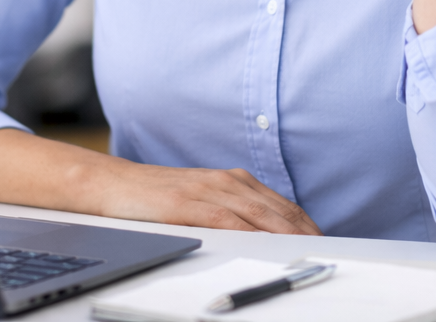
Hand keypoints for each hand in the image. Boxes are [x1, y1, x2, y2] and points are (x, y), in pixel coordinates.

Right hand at [0, 128, 320, 234]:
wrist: (108, 186)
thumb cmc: (153, 200)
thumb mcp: (198, 204)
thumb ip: (229, 214)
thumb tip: (261, 237)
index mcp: (231, 183)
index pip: (279, 205)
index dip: (305, 225)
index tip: (324, 242)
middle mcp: (225, 183)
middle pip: (277, 209)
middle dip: (304, 231)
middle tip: (327, 251)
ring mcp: (206, 191)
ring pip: (258, 213)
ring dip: (286, 232)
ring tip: (309, 250)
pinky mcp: (187, 204)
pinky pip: (226, 219)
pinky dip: (249, 230)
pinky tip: (264, 243)